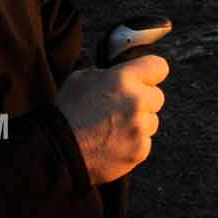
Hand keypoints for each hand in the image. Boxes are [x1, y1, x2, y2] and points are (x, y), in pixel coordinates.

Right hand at [55, 54, 167, 183]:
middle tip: (121, 107)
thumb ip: (107, 73)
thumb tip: (120, 73)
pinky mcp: (140, 150)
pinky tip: (113, 143)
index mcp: (123, 79)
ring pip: (152, 121)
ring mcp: (140, 128)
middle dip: (143, 100)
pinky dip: (133, 143)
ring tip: (113, 128)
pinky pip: (145, 142)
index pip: (159, 66)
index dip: (151, 72)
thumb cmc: (66, 113)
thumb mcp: (81, 78)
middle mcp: (137, 102)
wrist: (57, 151)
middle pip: (157, 96)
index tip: (145, 77)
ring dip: (139, 122)